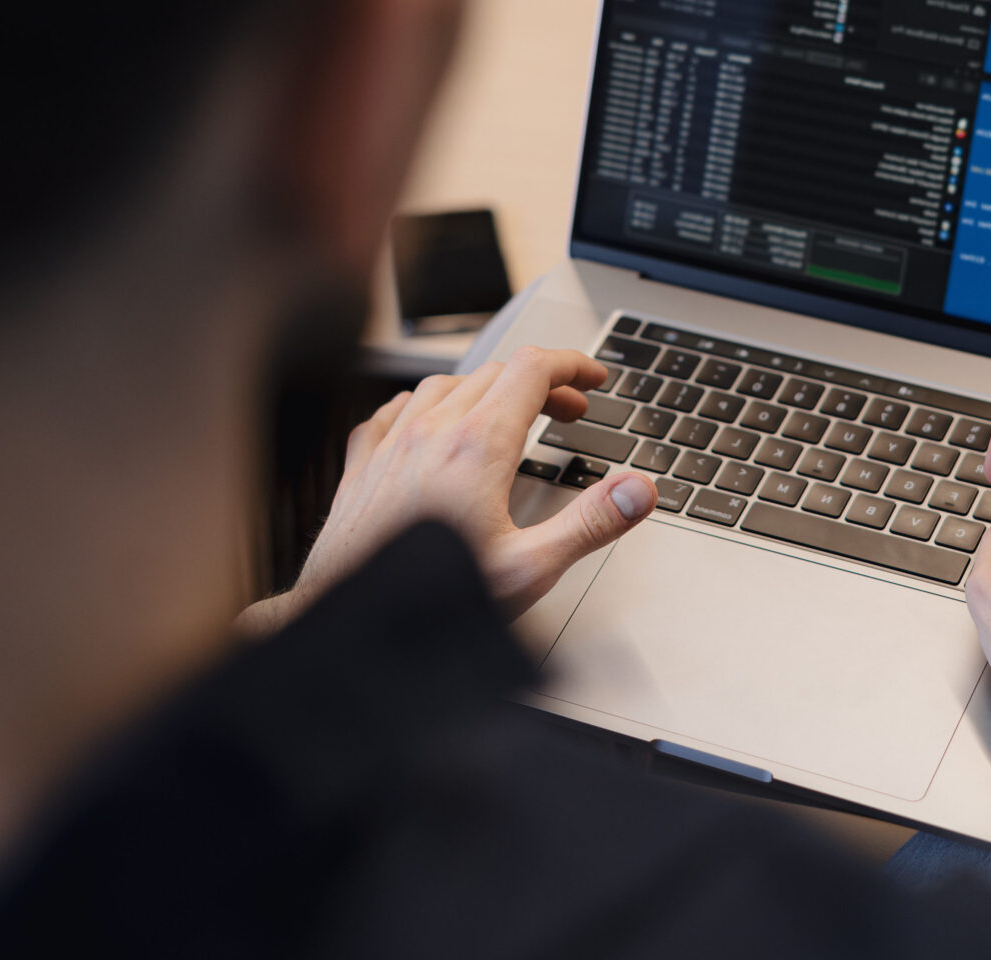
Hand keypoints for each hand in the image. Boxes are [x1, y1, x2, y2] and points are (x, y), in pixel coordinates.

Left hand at [244, 347, 656, 631]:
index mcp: (477, 446)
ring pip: (446, 385)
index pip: (532, 370)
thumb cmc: (428, 604)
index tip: (594, 377)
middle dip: (542, 383)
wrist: (354, 626)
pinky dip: (428, 405)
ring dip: (488, 389)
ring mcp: (391, 446)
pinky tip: (430, 422)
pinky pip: (395, 410)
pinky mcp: (362, 467)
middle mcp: (431, 433)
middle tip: (571, 410)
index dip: (572, 364)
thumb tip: (636, 490)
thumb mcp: (528, 568)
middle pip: (496, 374)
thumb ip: (589, 523)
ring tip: (511, 413)